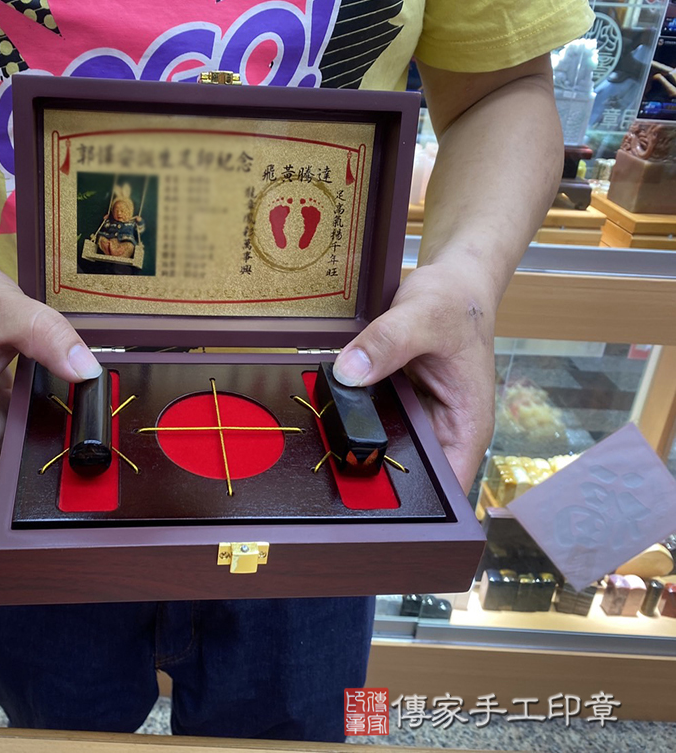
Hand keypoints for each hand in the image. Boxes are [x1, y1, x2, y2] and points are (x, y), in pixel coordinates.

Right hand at [0, 248, 100, 524]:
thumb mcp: (4, 308)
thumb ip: (49, 337)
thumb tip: (88, 370)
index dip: (2, 515)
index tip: (45, 508)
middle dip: (35, 486)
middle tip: (87, 476)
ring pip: (11, 457)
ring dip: (42, 456)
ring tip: (88, 447)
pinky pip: (19, 429)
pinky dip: (43, 427)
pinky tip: (75, 417)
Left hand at [332, 263, 496, 491]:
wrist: (453, 281)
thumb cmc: (456, 302)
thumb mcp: (423, 316)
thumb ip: (386, 343)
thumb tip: (349, 373)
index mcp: (466, 428)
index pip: (445, 489)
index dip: (415, 505)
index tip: (372, 501)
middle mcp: (444, 432)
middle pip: (408, 477)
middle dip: (372, 477)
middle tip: (331, 474)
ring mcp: (418, 421)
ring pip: (384, 452)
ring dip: (356, 449)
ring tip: (321, 448)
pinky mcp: (397, 406)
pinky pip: (371, 424)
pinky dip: (351, 421)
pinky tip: (326, 417)